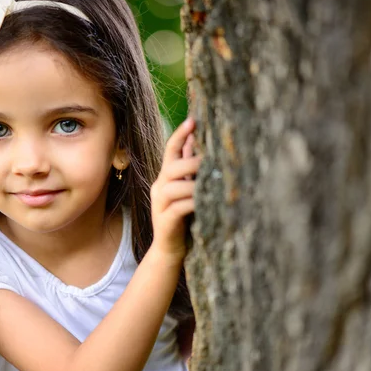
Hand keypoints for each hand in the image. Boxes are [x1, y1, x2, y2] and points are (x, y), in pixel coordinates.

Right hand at [150, 117, 201, 259]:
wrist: (170, 250)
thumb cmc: (185, 218)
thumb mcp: (189, 191)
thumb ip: (192, 170)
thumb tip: (201, 144)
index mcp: (165, 178)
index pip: (170, 150)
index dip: (181, 135)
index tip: (193, 120)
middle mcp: (159, 187)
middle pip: (172, 167)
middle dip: (192, 161)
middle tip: (211, 159)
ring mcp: (160, 204)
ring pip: (175, 186)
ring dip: (194, 183)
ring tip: (212, 181)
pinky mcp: (165, 220)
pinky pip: (180, 207)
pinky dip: (194, 202)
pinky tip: (206, 202)